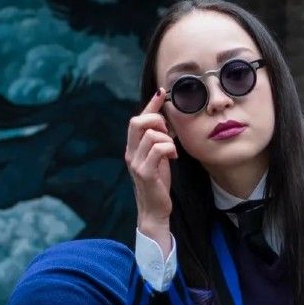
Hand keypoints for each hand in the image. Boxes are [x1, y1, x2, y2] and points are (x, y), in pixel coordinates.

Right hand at [126, 90, 177, 247]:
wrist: (155, 211)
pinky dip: (169, 149)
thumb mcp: (158, 158)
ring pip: (151, 135)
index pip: (136, 119)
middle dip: (156, 120)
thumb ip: (158, 140)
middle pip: (137, 121)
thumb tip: (166, 121)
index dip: (150, 105)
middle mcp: (130, 153)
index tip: (162, 93)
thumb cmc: (158, 184)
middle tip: (168, 133)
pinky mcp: (145, 173)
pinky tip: (173, 158)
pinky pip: (158, 149)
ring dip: (167, 139)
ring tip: (172, 151)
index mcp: (132, 148)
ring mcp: (135, 163)